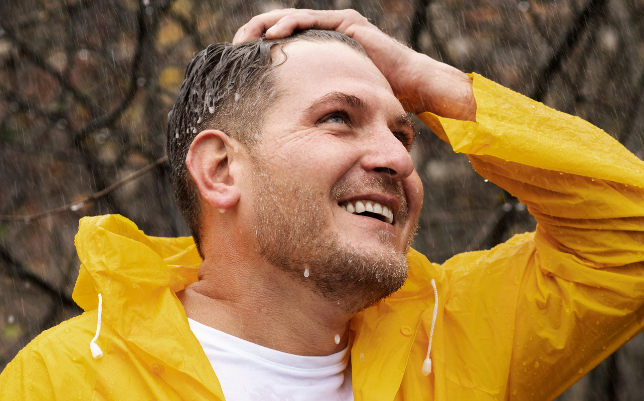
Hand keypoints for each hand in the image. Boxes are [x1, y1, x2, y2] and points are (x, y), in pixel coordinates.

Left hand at [232, 9, 475, 120]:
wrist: (411, 88)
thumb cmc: (375, 102)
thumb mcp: (333, 105)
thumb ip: (313, 111)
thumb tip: (284, 137)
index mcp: (317, 52)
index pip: (280, 46)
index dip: (257, 52)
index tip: (236, 66)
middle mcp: (324, 34)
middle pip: (279, 28)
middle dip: (252, 35)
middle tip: (232, 49)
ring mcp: (334, 25)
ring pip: (289, 19)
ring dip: (263, 26)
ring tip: (244, 39)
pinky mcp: (345, 22)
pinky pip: (310, 19)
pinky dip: (288, 25)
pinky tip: (271, 36)